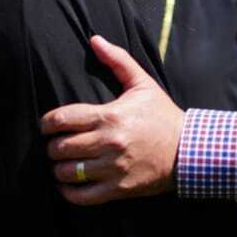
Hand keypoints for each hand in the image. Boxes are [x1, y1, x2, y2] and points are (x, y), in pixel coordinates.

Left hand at [40, 35, 183, 205]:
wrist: (189, 150)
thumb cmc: (162, 115)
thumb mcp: (142, 84)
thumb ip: (117, 60)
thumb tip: (94, 40)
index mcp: (110, 116)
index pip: (63, 119)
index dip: (47, 123)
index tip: (47, 125)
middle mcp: (109, 143)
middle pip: (60, 147)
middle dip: (52, 145)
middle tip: (56, 144)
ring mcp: (113, 168)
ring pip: (67, 172)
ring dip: (59, 168)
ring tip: (62, 162)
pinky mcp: (118, 189)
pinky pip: (82, 196)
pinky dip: (68, 192)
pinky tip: (67, 183)